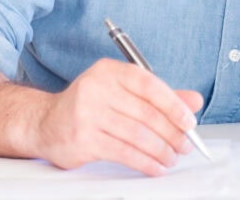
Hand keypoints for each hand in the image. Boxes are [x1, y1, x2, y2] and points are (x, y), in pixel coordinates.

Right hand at [30, 58, 202, 175]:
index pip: (148, 84)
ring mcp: (87, 113)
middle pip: (146, 113)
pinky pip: (124, 153)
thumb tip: (193, 101)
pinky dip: (145, 162)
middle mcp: (96, 88)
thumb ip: (158, 97)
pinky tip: (155, 167)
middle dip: (172, 133)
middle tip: (184, 145)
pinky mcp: (83, 139)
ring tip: (171, 158)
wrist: (45, 123)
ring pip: (137, 135)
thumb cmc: (89, 106)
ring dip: (161, 151)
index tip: (189, 122)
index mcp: (108, 71)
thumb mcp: (122, 93)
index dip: (174, 104)